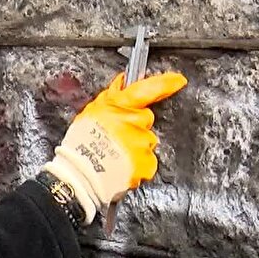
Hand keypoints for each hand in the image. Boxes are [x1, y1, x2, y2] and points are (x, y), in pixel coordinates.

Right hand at [42, 71, 186, 222]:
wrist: (80, 176)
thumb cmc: (80, 145)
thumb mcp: (91, 112)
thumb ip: (111, 97)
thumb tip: (123, 83)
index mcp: (119, 106)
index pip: (147, 90)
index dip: (165, 84)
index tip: (178, 81)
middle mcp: (134, 123)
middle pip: (145, 120)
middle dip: (135, 127)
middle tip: (116, 138)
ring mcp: (142, 144)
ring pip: (145, 142)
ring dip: (134, 148)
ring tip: (115, 156)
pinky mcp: (147, 163)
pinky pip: (147, 161)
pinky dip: (137, 165)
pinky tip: (122, 166)